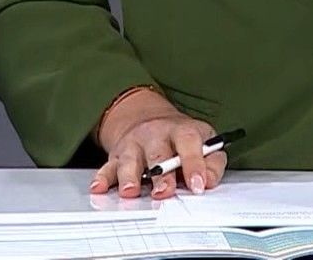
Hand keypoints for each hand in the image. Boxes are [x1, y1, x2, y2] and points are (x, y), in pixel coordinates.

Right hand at [89, 89, 226, 199]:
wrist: (148, 118)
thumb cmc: (180, 138)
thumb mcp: (204, 141)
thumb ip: (213, 162)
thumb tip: (210, 181)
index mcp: (181, 130)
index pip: (189, 143)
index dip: (194, 164)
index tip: (198, 185)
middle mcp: (156, 135)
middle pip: (158, 154)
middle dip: (161, 175)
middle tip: (164, 193)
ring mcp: (134, 145)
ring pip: (130, 160)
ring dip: (129, 177)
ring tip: (130, 191)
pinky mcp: (117, 156)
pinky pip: (107, 167)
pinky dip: (102, 178)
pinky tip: (99, 187)